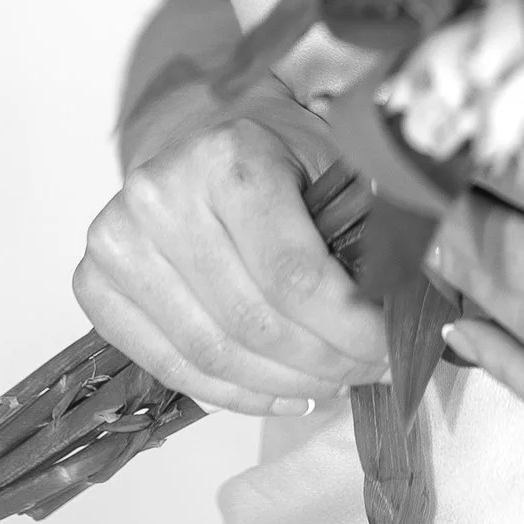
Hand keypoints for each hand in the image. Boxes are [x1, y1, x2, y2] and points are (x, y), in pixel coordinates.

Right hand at [74, 116, 391, 417]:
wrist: (193, 129)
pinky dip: (233, 394)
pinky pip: (170, 367)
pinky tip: (281, 391)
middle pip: (254, 324)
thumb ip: (379, 225)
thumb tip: (430, 309)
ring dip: (283, 385)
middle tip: (369, 371)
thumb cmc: (274, 150)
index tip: (391, 350)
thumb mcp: (335, 161)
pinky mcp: (93, 283)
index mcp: (228, 157)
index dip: (350, 329)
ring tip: (330, 384)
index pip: (295, 276)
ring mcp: (116, 242)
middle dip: (325, 362)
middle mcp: (160, 196)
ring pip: (211, 356)